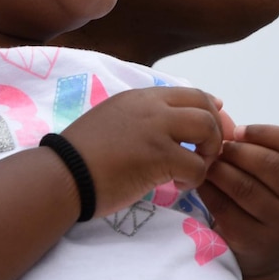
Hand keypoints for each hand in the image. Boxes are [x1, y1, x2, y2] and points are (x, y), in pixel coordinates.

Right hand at [61, 87, 223, 216]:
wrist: (62, 176)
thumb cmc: (82, 156)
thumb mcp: (113, 120)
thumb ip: (143, 117)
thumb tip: (174, 122)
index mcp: (140, 97)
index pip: (191, 93)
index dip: (210, 111)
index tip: (213, 129)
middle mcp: (151, 107)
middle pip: (205, 107)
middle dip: (216, 130)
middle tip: (208, 154)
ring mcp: (156, 129)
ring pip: (207, 129)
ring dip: (209, 152)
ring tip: (194, 169)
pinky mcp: (158, 156)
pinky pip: (196, 165)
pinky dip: (195, 179)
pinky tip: (178, 186)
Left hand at [197, 123, 278, 275]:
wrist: (265, 252)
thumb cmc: (264, 200)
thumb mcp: (272, 176)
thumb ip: (256, 149)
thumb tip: (221, 121)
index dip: (263, 131)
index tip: (237, 131)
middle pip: (269, 163)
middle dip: (237, 151)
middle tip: (215, 148)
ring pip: (244, 186)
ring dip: (219, 170)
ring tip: (205, 164)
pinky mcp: (253, 239)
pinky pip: (225, 207)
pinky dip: (208, 191)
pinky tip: (200, 184)